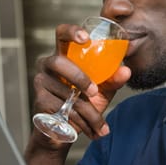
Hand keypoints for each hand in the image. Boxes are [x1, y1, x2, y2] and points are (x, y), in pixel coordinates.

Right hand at [31, 23, 130, 143]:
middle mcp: (48, 64)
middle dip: (79, 77)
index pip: (62, 34)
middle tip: (94, 92)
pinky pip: (61, 108)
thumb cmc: (82, 103)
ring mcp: (40, 82)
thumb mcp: (101, 90)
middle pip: (59, 62)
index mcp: (64, 55)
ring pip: (65, 92)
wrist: (65, 133)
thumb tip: (126, 71)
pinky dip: (80, 122)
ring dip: (88, 111)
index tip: (86, 38)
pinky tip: (90, 131)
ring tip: (101, 125)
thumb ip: (112, 79)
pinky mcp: (38, 100)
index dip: (71, 31)